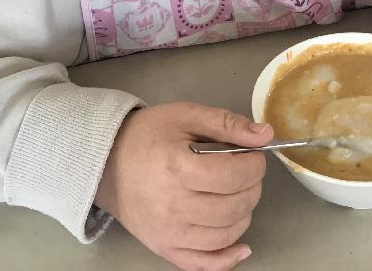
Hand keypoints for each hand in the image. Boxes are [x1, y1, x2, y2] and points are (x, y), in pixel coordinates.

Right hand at [95, 103, 273, 270]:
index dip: (255, 164)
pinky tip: (241, 245)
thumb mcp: (186, 116)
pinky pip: (204, 263)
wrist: (106, 163)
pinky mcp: (165, 248)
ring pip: (226, 234)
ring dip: (243, 214)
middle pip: (234, 206)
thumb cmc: (147, 135)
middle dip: (252, 187)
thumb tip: (265, 135)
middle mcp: (174, 206)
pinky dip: (228, 258)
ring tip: (236, 194)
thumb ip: (227, 124)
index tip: (253, 155)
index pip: (234, 175)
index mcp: (178, 168)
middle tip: (245, 172)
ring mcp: (169, 232)